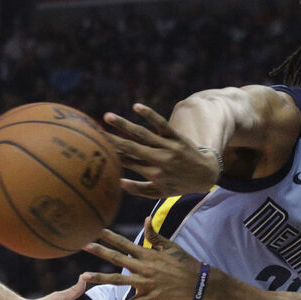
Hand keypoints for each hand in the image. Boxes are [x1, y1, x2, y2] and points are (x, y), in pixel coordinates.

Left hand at [82, 222, 201, 299]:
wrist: (199, 282)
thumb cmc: (185, 262)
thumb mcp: (170, 246)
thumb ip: (154, 235)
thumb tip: (146, 219)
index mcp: (148, 254)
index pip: (125, 243)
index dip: (111, 236)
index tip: (96, 230)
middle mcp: (144, 267)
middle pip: (117, 258)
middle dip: (100, 251)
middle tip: (83, 245)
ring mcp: (146, 283)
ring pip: (118, 280)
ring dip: (100, 278)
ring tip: (84, 277)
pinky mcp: (150, 297)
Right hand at [102, 104, 220, 198]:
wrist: (206, 174)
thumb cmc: (179, 185)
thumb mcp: (159, 193)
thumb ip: (138, 189)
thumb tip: (118, 182)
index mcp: (153, 175)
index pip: (127, 163)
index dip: (111, 155)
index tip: (94, 148)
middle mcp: (159, 160)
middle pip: (131, 148)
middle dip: (112, 140)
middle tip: (94, 132)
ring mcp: (168, 147)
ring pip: (142, 134)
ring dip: (124, 125)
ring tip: (107, 116)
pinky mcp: (176, 137)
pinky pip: (161, 124)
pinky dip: (149, 115)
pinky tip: (136, 106)